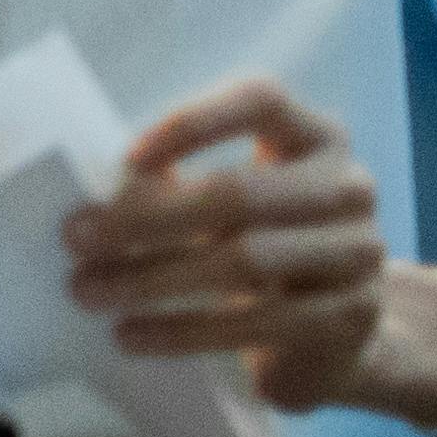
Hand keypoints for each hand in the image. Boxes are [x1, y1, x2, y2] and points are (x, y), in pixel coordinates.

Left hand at [70, 78, 436, 420]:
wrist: (332, 335)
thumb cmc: (256, 250)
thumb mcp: (225, 208)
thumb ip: (176, 190)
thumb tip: (88, 210)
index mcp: (315, 137)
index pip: (261, 100)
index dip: (193, 122)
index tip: (126, 160)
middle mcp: (349, 186)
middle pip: (240, 191)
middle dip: (146, 218)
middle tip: (77, 240)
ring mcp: (359, 251)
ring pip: (245, 260)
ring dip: (151, 279)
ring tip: (88, 293)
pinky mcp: (350, 315)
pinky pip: (256, 322)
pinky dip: (182, 331)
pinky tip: (132, 336)